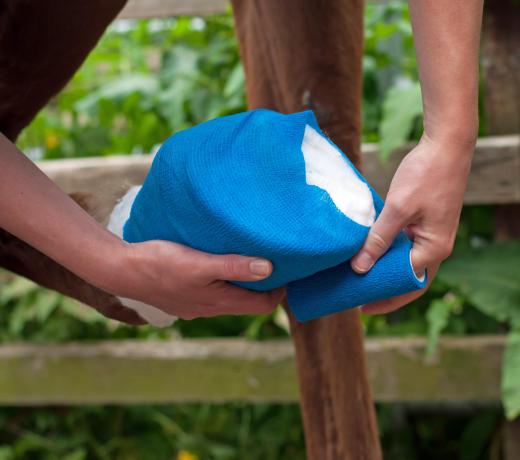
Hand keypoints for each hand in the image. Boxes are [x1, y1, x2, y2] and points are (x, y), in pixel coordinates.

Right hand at [96, 240, 284, 319]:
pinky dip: (221, 282)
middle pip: (246, 303)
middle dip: (262, 286)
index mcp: (219, 302)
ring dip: (241, 283)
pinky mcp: (181, 296)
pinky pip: (210, 293)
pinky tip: (215, 264)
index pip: (262, 305)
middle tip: (272, 262)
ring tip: (246, 259)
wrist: (121, 270)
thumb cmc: (161, 264)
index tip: (288, 272)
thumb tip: (269, 269)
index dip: (279, 292)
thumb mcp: (201, 263)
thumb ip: (235, 267)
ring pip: (228, 297)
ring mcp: (194, 305)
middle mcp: (209, 308)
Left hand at [351, 132, 474, 313]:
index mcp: (433, 248)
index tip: (361, 305)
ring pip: (404, 260)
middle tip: (356, 293)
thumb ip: (379, 238)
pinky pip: (403, 243)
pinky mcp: (423, 221)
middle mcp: (435, 246)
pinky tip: (366, 250)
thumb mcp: (398, 208)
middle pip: (407, 277)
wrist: (445, 144)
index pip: (408, 285)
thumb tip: (360, 268)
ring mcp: (430, 233)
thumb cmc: (426, 174)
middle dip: (383, 287)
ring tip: (357, 275)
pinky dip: (386, 250)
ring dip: (383, 268)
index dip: (385, 298)